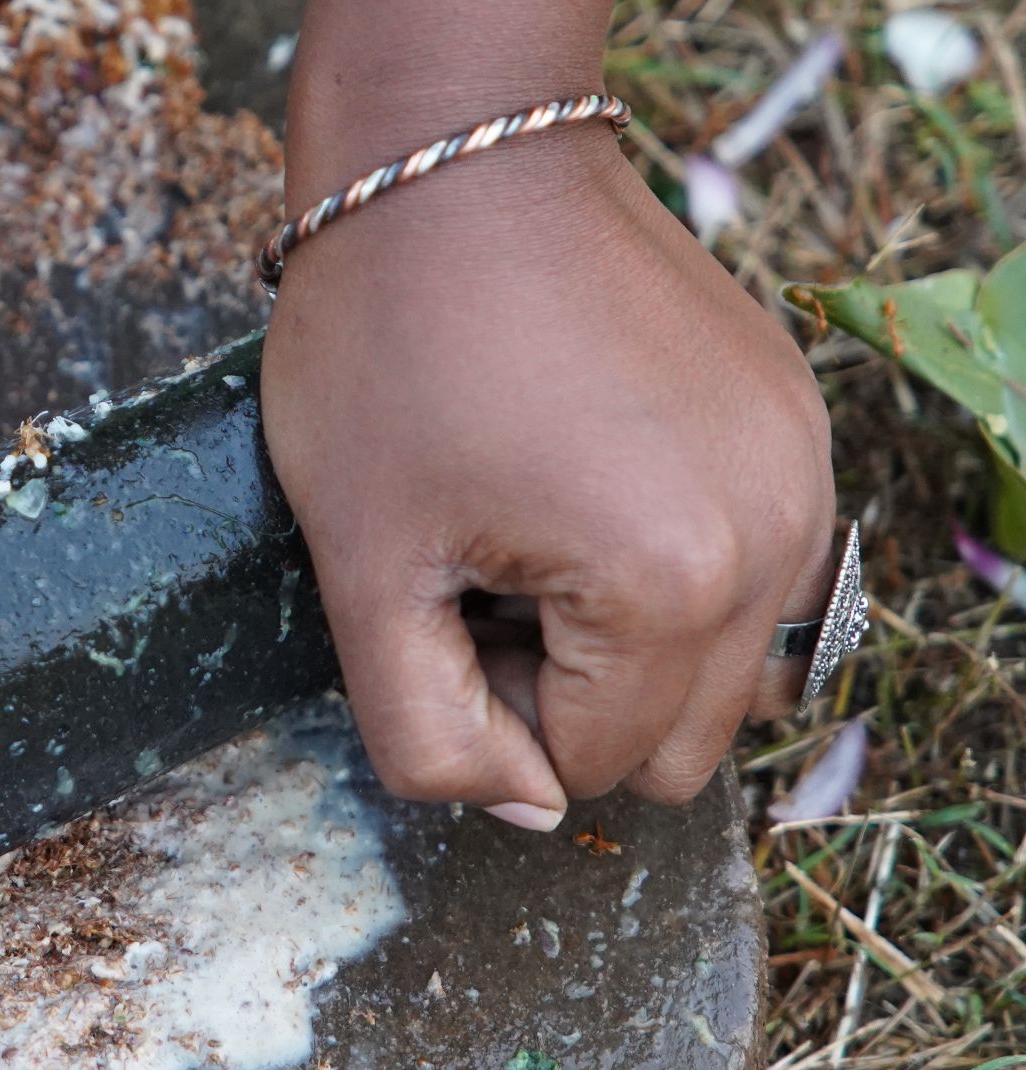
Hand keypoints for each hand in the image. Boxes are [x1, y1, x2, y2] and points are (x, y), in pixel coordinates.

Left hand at [264, 13, 835, 825]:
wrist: (454, 165)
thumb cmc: (387, 350)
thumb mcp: (360, 568)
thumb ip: (426, 732)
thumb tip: (523, 808)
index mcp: (673, 584)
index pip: (590, 765)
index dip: (492, 708)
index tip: (442, 597)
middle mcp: (777, 537)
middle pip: (679, 741)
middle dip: (567, 692)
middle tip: (482, 574)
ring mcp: (804, 473)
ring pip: (728, 667)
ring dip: (624, 639)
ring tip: (533, 526)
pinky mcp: (796, 425)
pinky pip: (757, 572)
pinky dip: (674, 568)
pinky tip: (588, 479)